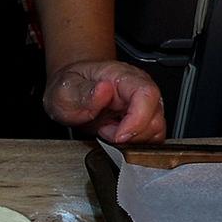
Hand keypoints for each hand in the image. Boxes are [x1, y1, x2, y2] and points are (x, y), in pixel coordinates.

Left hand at [43, 60, 166, 142]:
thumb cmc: (71, 87)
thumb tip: (104, 90)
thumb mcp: (66, 90)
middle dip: (131, 134)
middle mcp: (139, 88)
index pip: (147, 95)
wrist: (71, 91)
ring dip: (131, 140)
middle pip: (155, 117)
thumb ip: (85, 93)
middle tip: (104, 131)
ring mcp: (144, 104)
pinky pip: (151, 137)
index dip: (137, 120)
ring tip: (107, 131)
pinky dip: (134, 144)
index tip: (118, 136)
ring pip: (155, 130)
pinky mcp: (143, 119)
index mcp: (123, 76)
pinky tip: (115, 136)